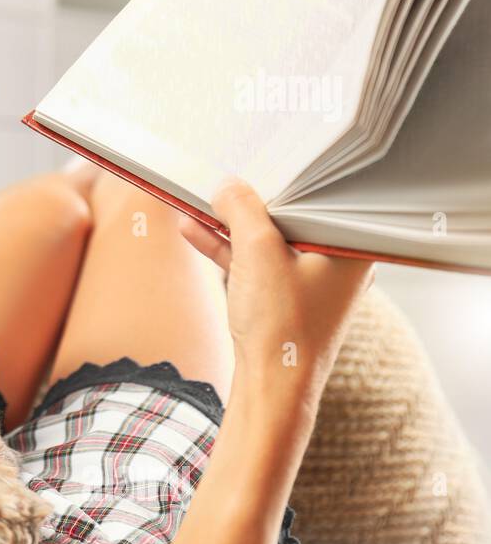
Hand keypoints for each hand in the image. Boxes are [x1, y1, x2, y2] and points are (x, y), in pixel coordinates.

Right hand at [178, 179, 373, 416]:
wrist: (272, 387)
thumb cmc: (281, 324)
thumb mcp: (257, 251)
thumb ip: (241, 209)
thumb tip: (227, 184)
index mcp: (350, 247)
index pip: (319, 194)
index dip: (286, 174)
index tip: (256, 157)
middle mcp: (336, 262)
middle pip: (289, 215)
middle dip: (250, 198)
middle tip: (223, 175)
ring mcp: (309, 282)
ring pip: (267, 239)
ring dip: (230, 223)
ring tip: (196, 200)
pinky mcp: (284, 299)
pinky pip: (255, 262)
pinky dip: (228, 248)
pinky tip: (193, 229)